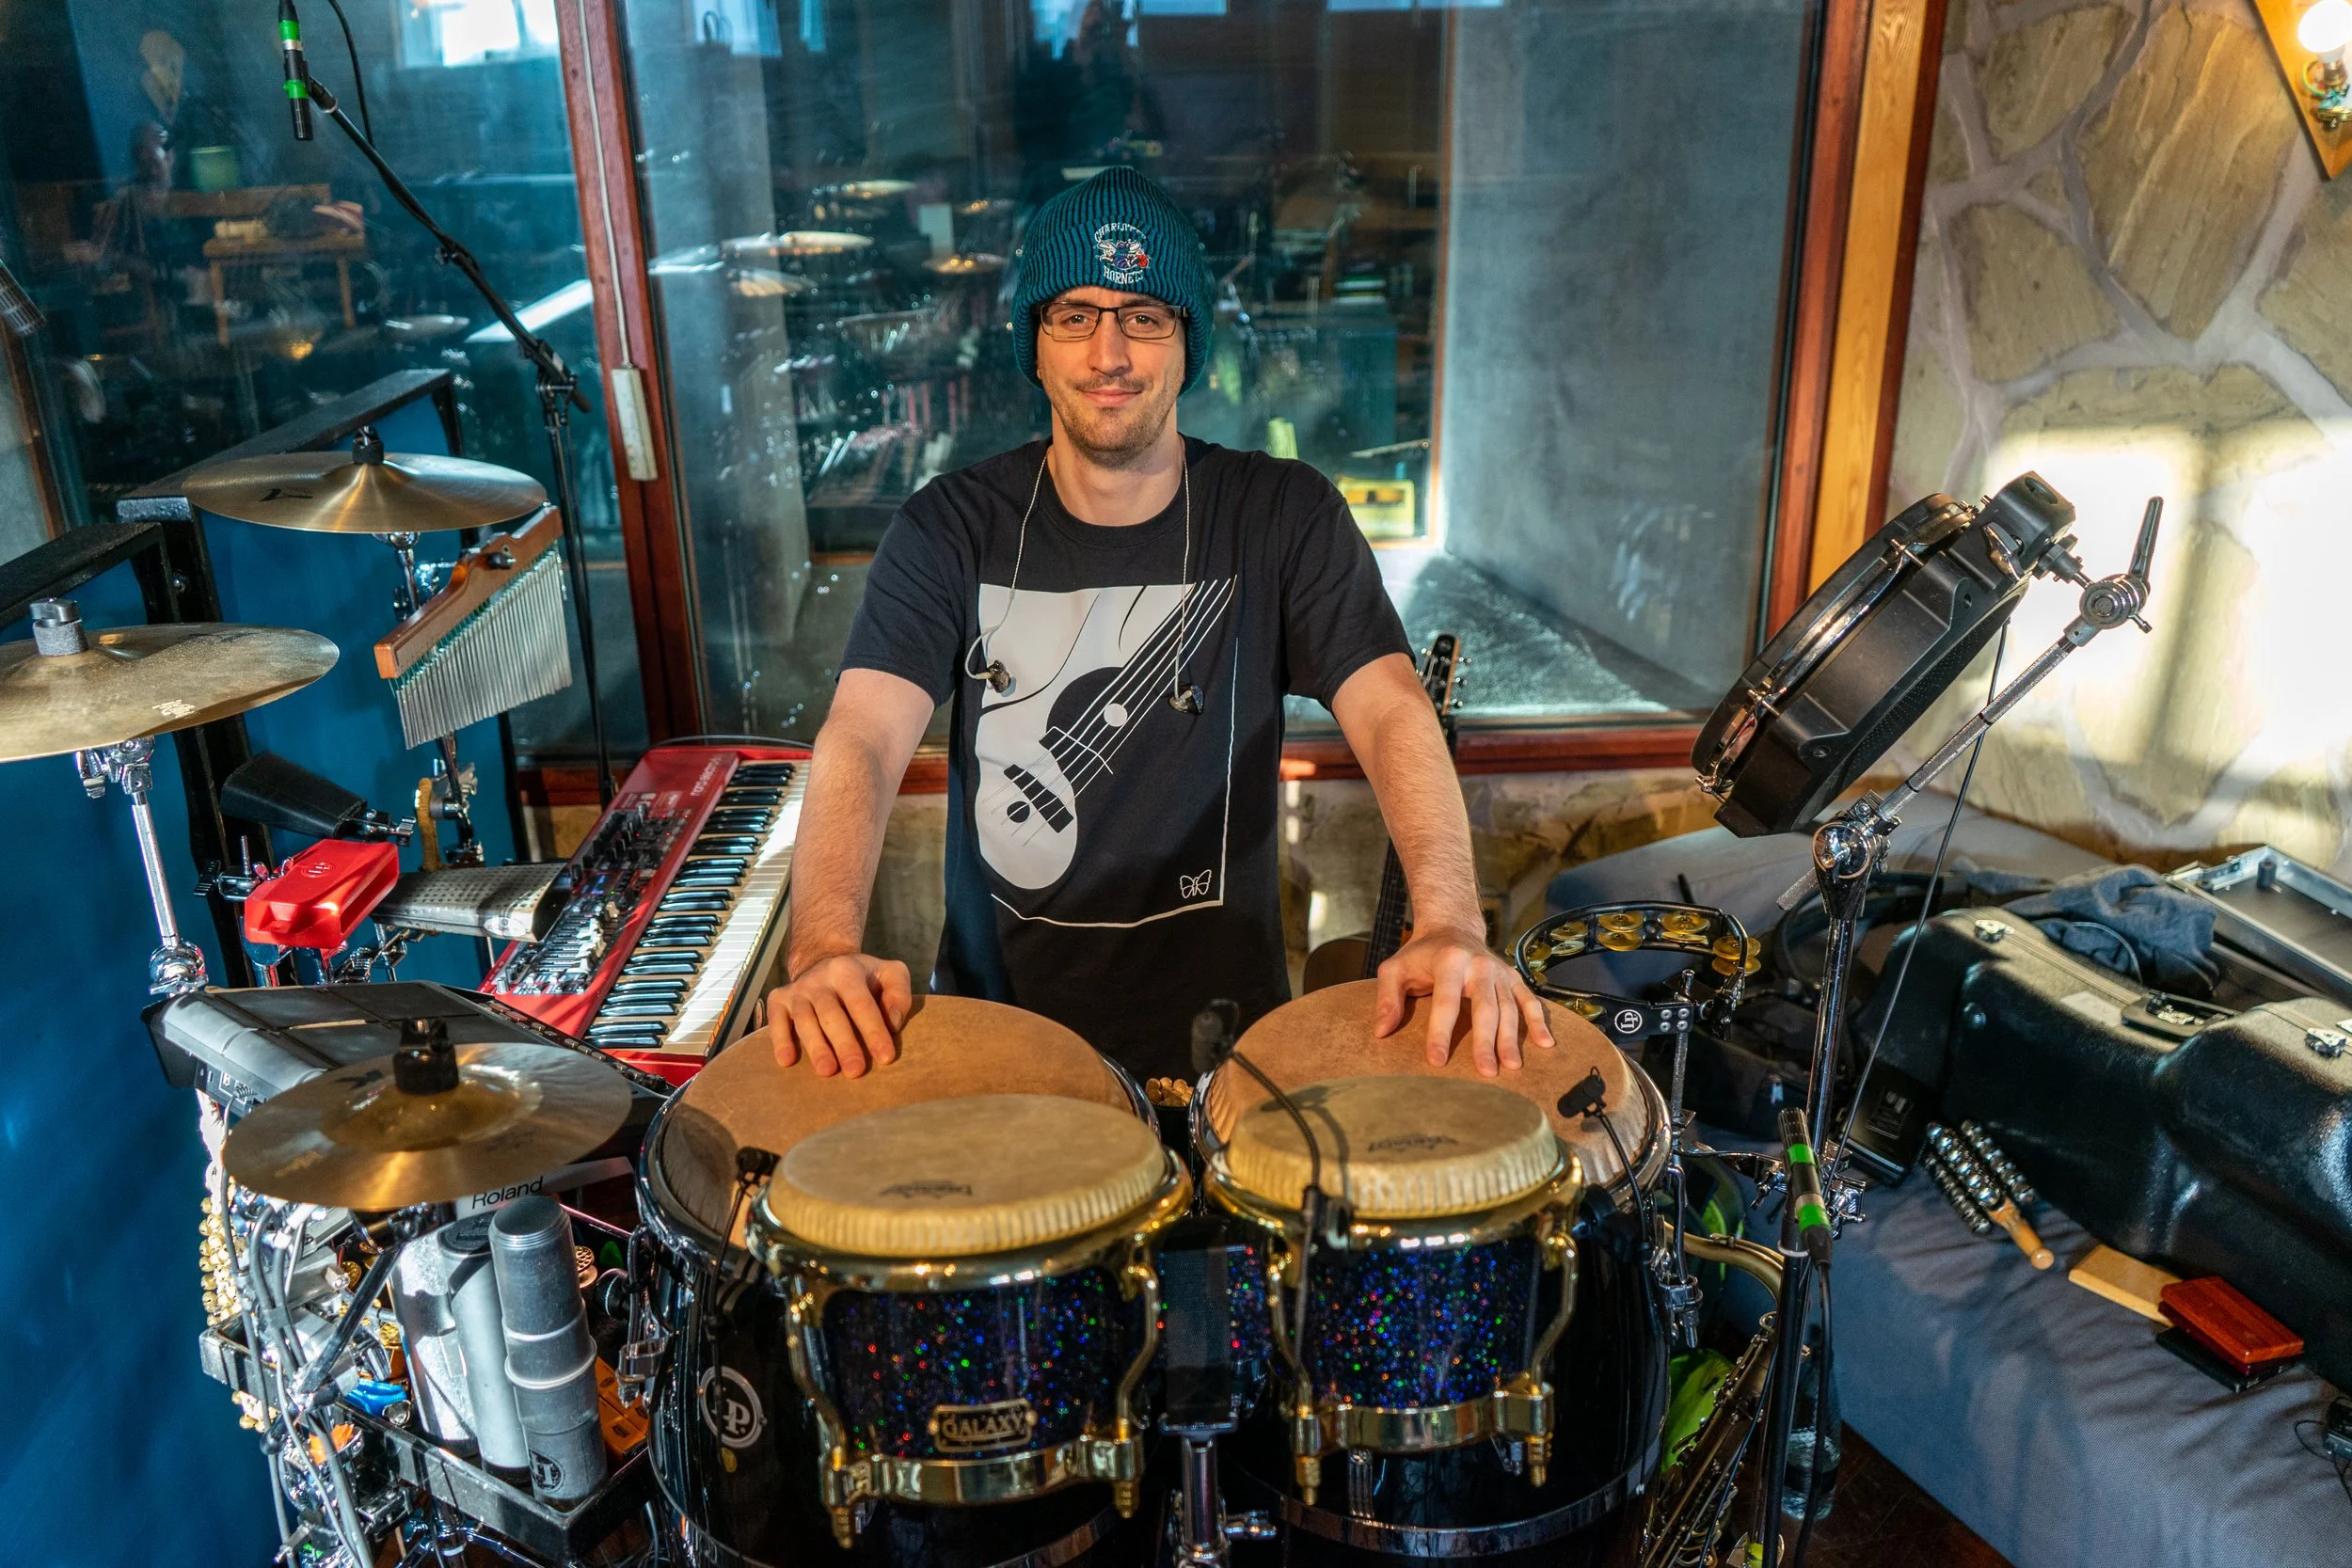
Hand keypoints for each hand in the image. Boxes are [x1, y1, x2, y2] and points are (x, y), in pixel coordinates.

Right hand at [764, 952, 912, 1077]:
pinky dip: (780, 1039)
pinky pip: (776, 1020)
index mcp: (847, 970)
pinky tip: (786, 1060)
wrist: (823, 959)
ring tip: (827, 1071)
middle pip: (831, 1014)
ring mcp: (797, 990)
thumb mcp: (889, 973)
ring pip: (805, 1020)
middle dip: (844, 1044)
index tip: (885, 1057)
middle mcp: (819, 979)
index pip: (861, 1003)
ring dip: (816, 1046)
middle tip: (855, 1071)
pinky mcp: (778, 999)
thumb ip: (898, 994)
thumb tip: (892, 1023)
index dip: (873, 1030)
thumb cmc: (863, 977)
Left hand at [1372, 925, 1552, 1076]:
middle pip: (1484, 1008)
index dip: (1440, 1032)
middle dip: (1486, 1041)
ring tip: (1512, 1067)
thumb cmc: (1420, 954)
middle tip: (1486, 1072)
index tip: (1437, 1061)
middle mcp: (1479, 965)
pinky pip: (1529, 1000)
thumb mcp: (1395, 968)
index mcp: (1449, 961)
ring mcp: (1499, 971)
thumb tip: (1381, 1032)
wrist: (1452, 926)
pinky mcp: (1513, 977)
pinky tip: (1546, 1044)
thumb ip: (1387, 998)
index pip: (1445, 1001)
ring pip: (1509, 1008)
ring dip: (1512, 1039)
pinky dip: (1539, 1021)